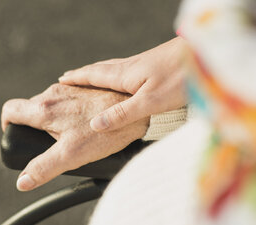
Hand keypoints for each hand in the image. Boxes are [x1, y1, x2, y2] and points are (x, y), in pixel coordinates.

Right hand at [1, 84, 148, 190]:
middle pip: (30, 109)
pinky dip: (67, 111)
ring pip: (49, 104)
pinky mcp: (85, 86)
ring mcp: (70, 88)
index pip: (10, 110)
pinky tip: (83, 124)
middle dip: (33, 126)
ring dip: (51, 119)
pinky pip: (66, 99)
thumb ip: (43, 168)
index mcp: (43, 109)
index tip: (15, 135)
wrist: (138, 109)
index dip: (7, 124)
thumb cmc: (104, 132)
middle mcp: (53, 93)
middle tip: (48, 144)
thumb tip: (22, 182)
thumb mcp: (70, 156)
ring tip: (70, 136)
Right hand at [59, 37, 187, 131]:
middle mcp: (129, 67)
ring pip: (111, 69)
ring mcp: (141, 65)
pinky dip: (112, 74)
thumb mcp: (149, 102)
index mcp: (123, 75)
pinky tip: (121, 77)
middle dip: (82, 75)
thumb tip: (94, 125)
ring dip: (96, 73)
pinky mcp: (153, 66)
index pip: (92, 76)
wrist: (206, 57)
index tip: (61, 80)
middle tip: (68, 77)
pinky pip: (124, 70)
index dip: (76, 79)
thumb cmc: (180, 78)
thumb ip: (121, 114)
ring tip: (88, 77)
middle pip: (98, 70)